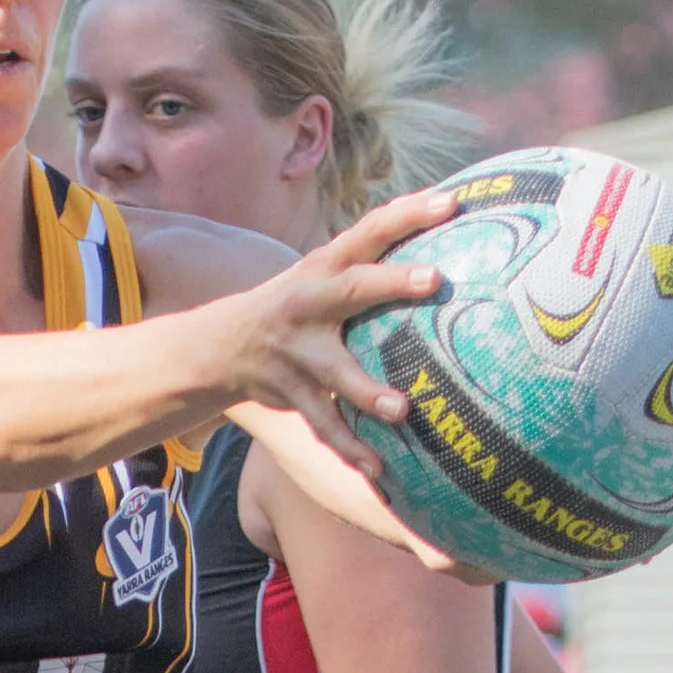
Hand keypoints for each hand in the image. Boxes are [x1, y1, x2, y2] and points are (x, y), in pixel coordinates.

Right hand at [223, 185, 457, 478]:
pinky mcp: (292, 392)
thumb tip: (441, 245)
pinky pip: (324, 425)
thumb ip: (368, 264)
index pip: (369, 231)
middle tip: (435, 280)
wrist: (223, 345)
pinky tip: (378, 470)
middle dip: (393, 283)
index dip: (408, 213)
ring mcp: (298, 351)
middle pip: (355, 288)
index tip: (450, 203)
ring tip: (400, 409)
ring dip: (368, 391)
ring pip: (336, 371)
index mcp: (324, 267)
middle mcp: (311, 303)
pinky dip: (350, 448)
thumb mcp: (323, 275)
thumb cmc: (299, 306)